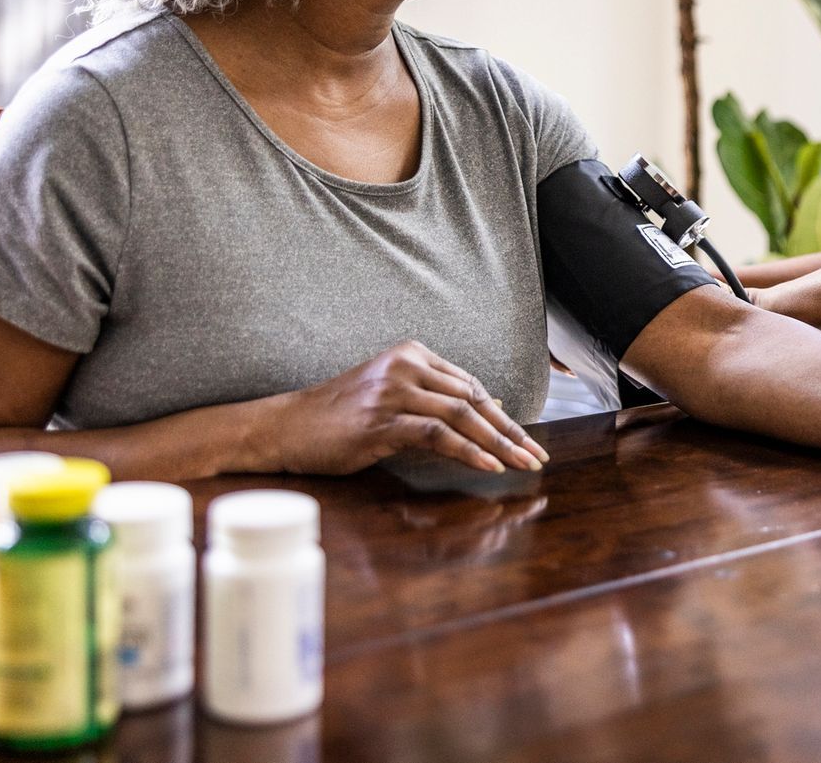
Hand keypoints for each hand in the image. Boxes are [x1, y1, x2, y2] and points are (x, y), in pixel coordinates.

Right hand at [263, 341, 550, 475]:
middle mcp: (406, 366)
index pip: (471, 385)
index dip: (503, 415)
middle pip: (473, 399)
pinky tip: (490, 466)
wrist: (283, 427)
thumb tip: (490, 409)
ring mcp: (393, 391)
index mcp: (412, 354)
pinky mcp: (381, 421)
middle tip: (537, 456)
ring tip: (524, 465)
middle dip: (511, 431)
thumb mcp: (392, 398)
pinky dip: (468, 451)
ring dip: (499, 443)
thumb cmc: (338, 417)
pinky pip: (437, 434)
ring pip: (462, 415)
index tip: (527, 440)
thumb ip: (437, 399)